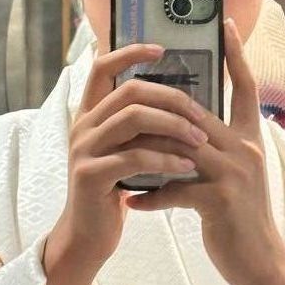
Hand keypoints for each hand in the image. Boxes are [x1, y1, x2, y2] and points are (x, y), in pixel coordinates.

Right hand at [43, 43, 208, 284]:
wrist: (89, 235)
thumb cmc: (116, 185)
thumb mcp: (124, 147)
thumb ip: (138, 122)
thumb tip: (179, 97)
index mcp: (91, 112)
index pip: (103, 67)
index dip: (130, 53)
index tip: (161, 49)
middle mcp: (84, 124)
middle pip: (130, 91)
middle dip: (171, 97)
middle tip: (200, 112)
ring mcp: (84, 148)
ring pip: (134, 118)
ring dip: (173, 126)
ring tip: (199, 139)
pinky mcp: (91, 174)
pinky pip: (135, 157)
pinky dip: (166, 159)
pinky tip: (187, 166)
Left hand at [127, 19, 284, 284]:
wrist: (260, 261)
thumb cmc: (239, 213)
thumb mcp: (233, 172)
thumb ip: (212, 146)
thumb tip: (177, 126)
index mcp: (248, 137)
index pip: (245, 87)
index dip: (237, 54)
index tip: (225, 25)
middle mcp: (244, 147)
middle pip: (194, 113)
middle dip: (160, 109)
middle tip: (130, 98)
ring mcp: (234, 171)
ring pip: (178, 146)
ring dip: (146, 151)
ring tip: (120, 153)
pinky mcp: (220, 198)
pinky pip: (173, 188)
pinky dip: (150, 195)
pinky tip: (132, 202)